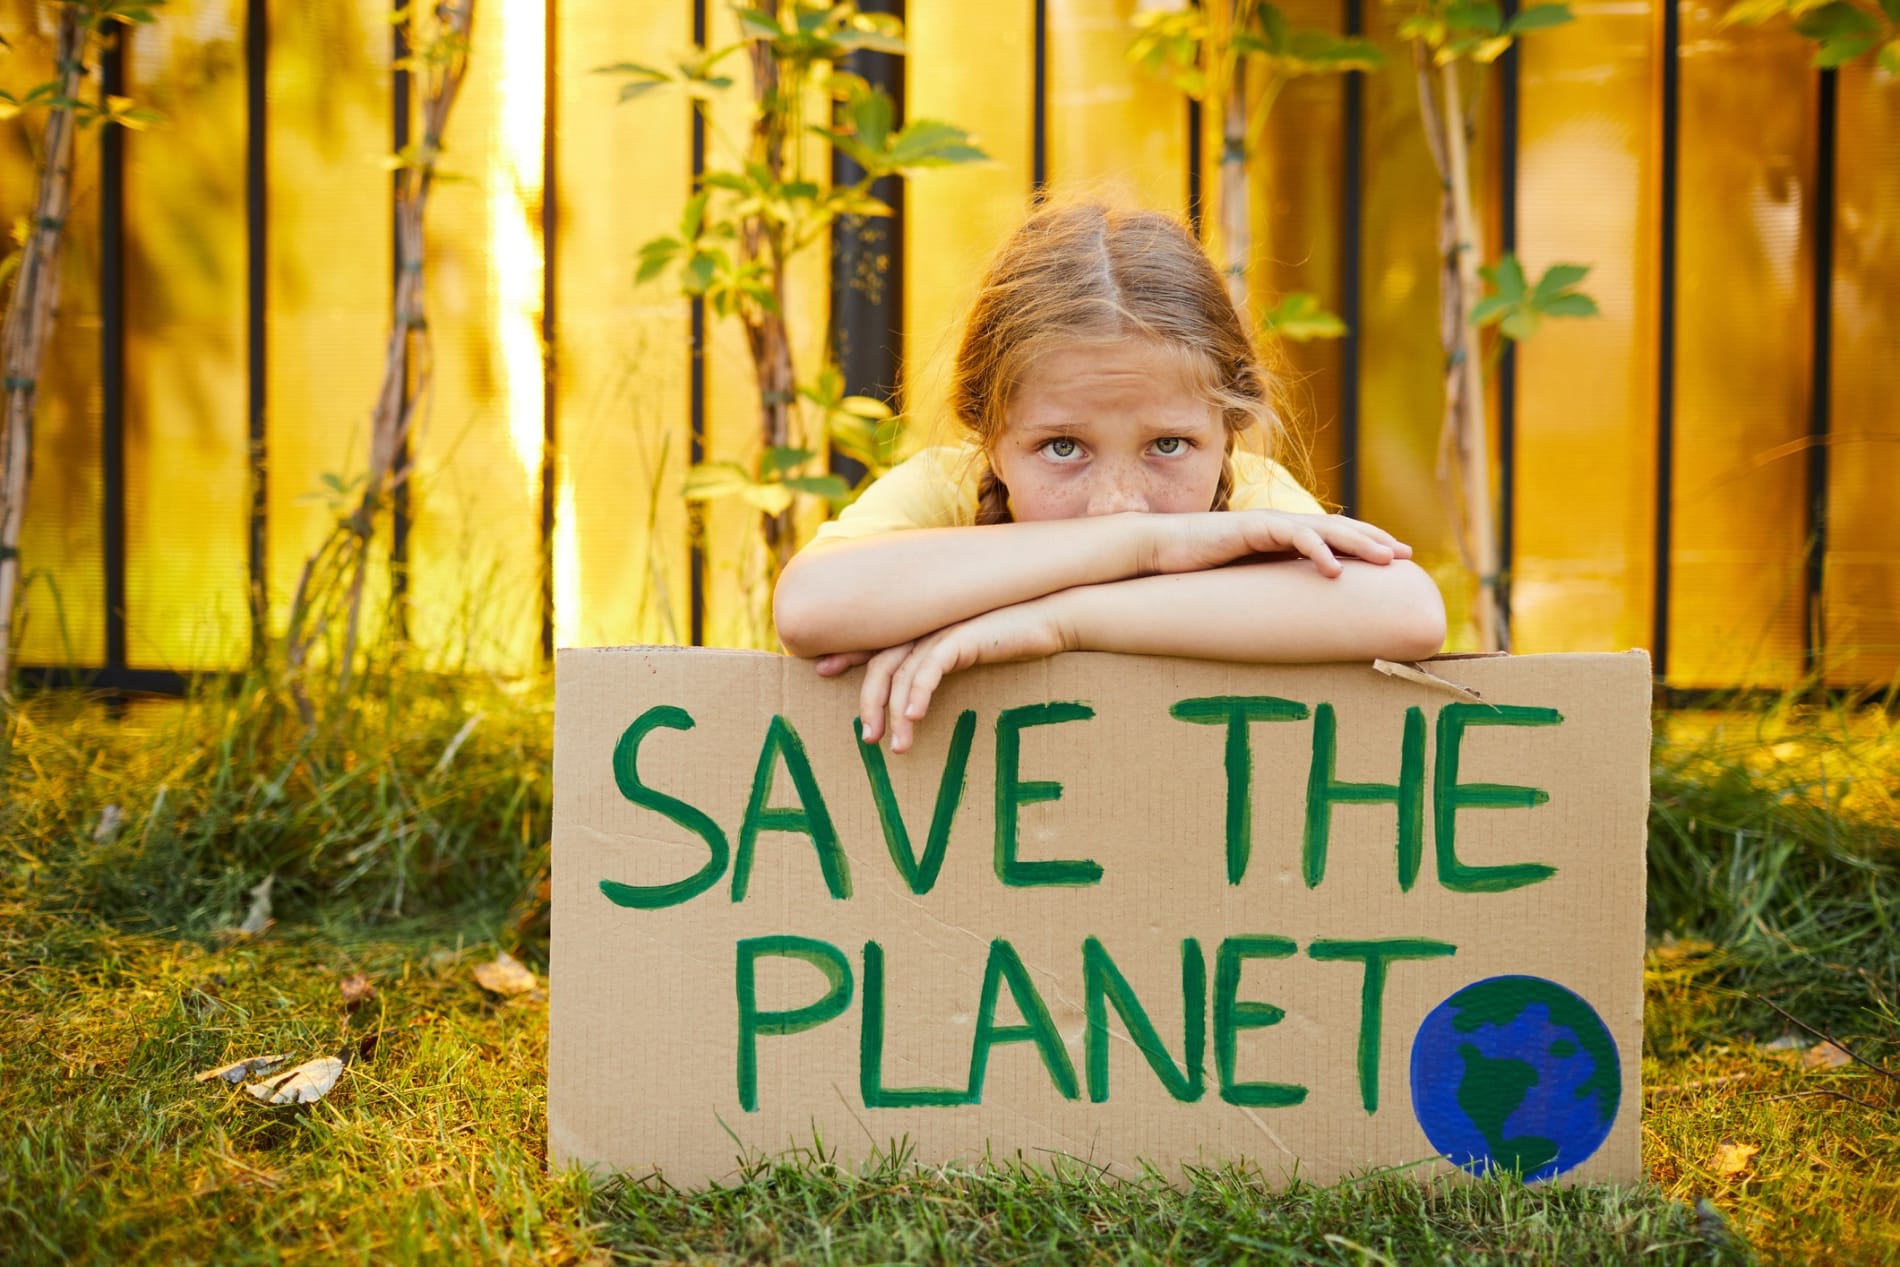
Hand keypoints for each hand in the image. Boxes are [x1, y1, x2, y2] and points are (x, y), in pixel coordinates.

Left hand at [814, 597, 1071, 752]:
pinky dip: (918, 693)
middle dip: (867, 699)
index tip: (822, 670)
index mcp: (928, 626)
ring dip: (892, 711)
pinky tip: (913, 716)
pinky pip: (930, 666)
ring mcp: (945, 629)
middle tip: (865, 737)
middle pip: (881, 661)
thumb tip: (927, 692)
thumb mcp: (977, 651)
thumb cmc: (1019, 638)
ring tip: (894, 746)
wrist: (1057, 617)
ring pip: (902, 670)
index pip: (879, 642)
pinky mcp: (964, 637)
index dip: (849, 655)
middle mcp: (930, 625)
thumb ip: (949, 659)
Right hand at [1143, 510, 1410, 577]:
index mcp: (1280, 538)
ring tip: (1386, 559)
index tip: (1394, 560)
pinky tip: (1334, 569)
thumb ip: (1268, 588)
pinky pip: (1292, 536)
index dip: (1363, 544)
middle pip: (1338, 529)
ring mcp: (1267, 524)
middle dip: (1374, 539)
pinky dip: (1316, 550)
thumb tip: (1289, 617)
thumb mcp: (1243, 581)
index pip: (1332, 537)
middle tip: (1405, 556)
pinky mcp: (1252, 528)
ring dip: (1359, 543)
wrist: (1159, 549)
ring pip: (1325, 529)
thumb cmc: (1196, 569)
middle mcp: (1280, 527)